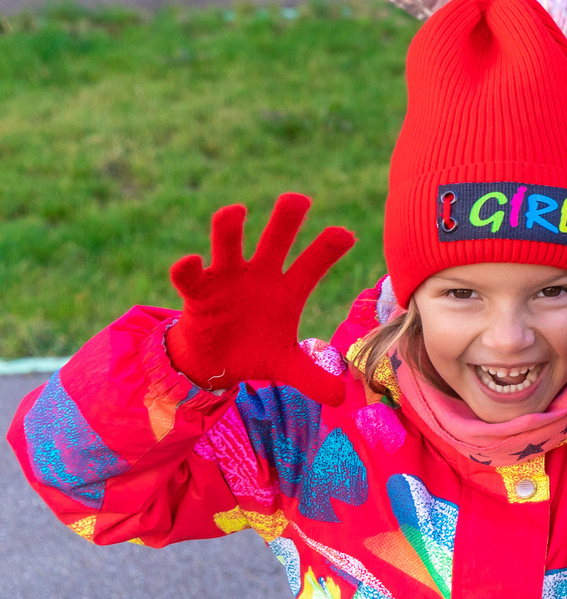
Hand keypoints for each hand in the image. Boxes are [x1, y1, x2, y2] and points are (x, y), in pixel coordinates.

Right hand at [166, 194, 356, 404]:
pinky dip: (188, 268)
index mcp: (288, 289)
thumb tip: (341, 399)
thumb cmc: (255, 351)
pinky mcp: (198, 293)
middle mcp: (259, 275)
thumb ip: (311, 379)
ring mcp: (227, 279)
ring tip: (235, 211)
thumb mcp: (285, 368)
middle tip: (298, 199)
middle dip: (285, 219)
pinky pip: (190, 276)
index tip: (346, 234)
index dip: (328, 249)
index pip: (313, 264)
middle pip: (275, 240)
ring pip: (228, 244)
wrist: (214, 361)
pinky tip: (190, 262)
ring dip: (230, 228)